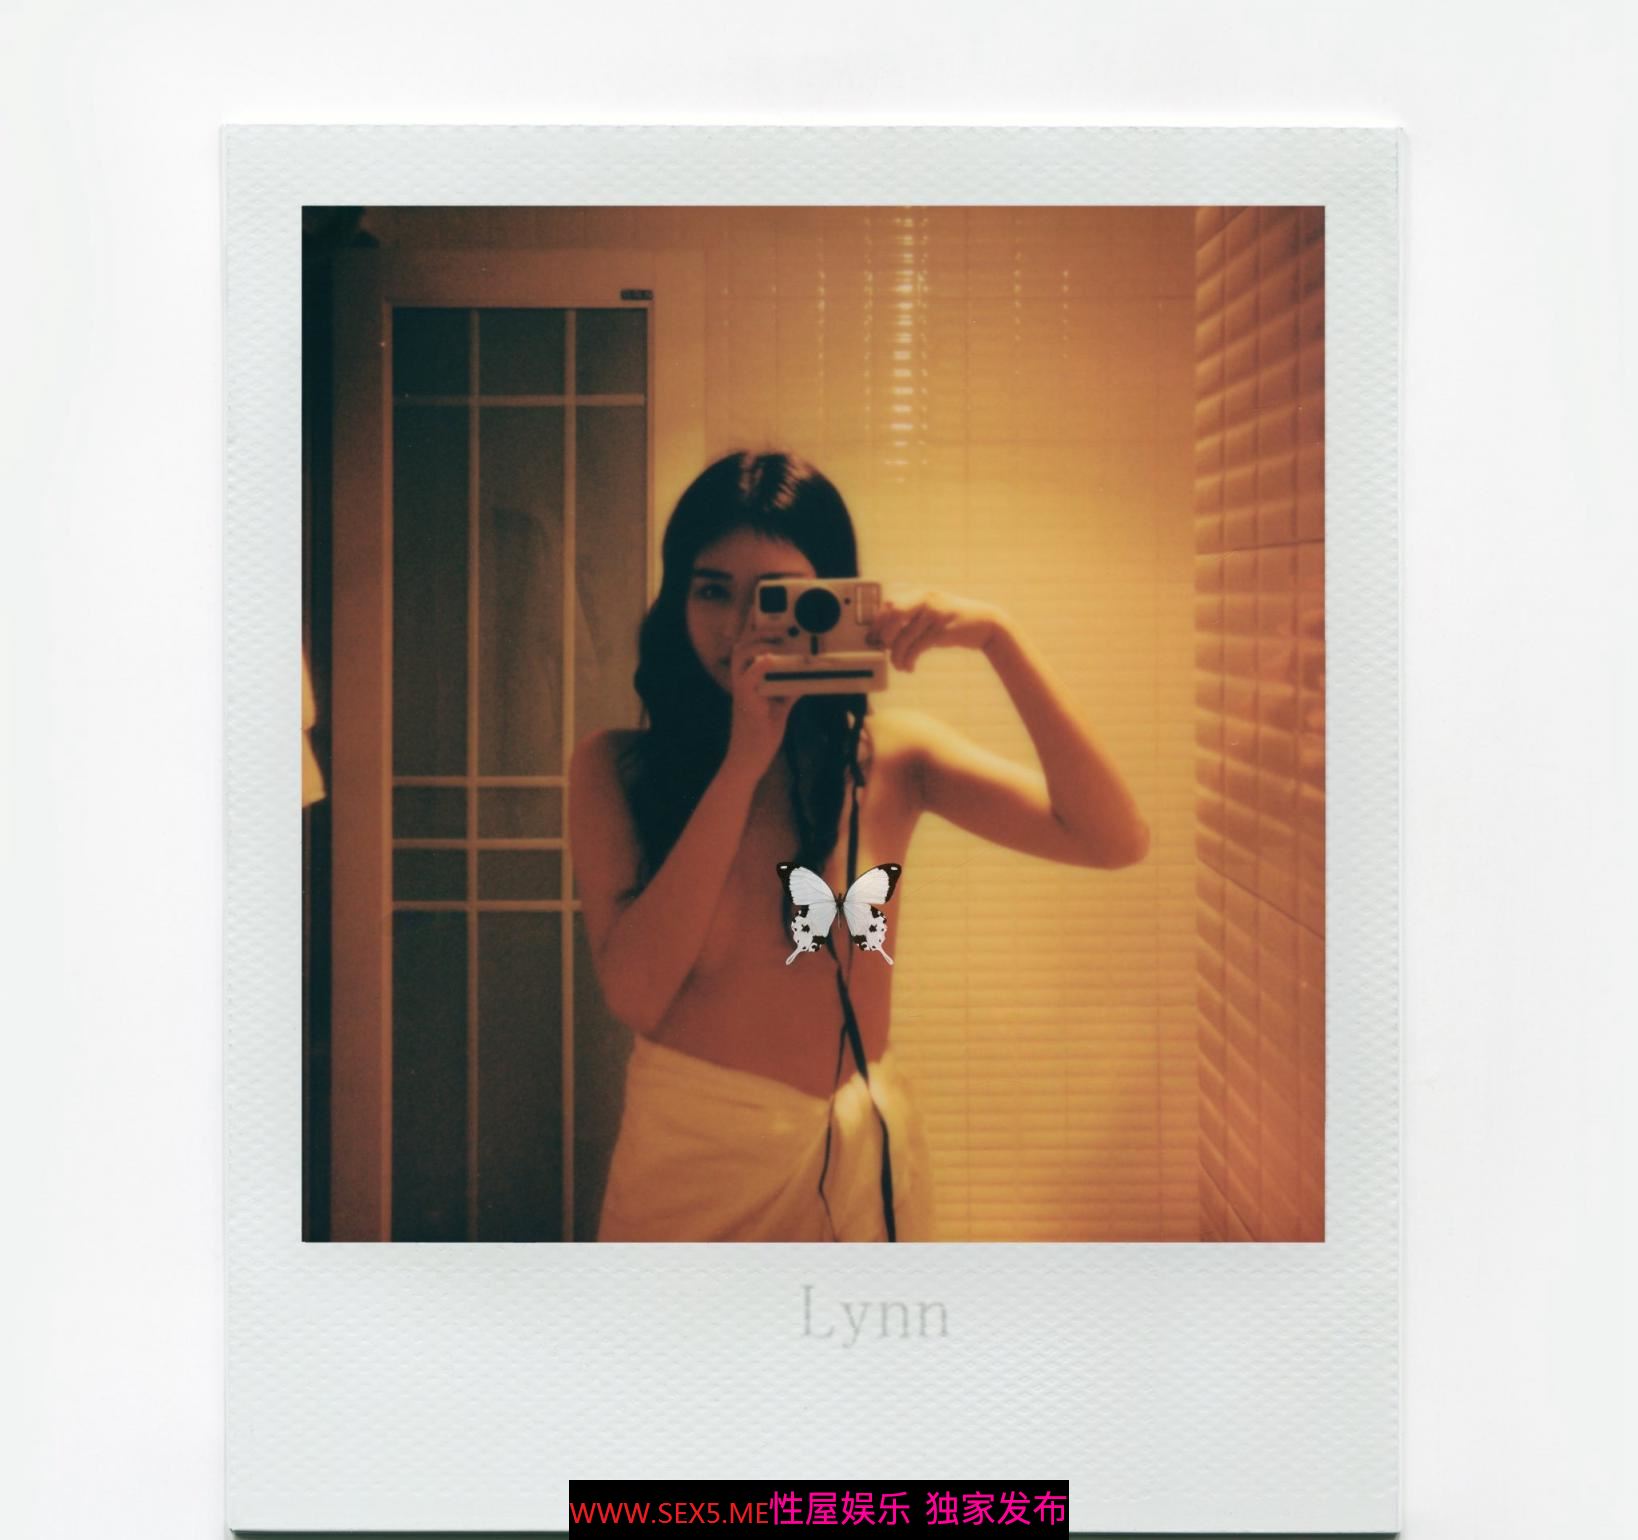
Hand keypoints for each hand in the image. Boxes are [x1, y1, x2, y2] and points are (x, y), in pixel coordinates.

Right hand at [723, 636, 795, 780]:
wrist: (749, 760)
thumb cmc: (761, 734)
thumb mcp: (781, 707)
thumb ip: (790, 689)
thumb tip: (807, 676)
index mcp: (748, 679)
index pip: (750, 647)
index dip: (756, 627)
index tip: (768, 611)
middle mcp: (741, 680)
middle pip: (742, 643)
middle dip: (759, 628)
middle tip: (782, 624)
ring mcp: (742, 690)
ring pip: (742, 655)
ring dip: (760, 642)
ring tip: (779, 636)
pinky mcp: (745, 702)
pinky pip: (749, 679)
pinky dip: (760, 666)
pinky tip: (771, 659)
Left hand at [865, 588, 1007, 672]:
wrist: (988, 625)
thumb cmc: (955, 622)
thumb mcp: (934, 612)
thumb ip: (914, 617)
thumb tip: (886, 635)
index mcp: (922, 594)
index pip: (890, 603)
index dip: (878, 621)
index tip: (873, 637)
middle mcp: (927, 600)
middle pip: (893, 615)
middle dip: (884, 636)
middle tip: (884, 650)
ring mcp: (935, 614)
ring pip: (903, 637)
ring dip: (896, 656)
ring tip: (899, 665)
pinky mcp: (942, 630)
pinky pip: (916, 648)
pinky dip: (908, 660)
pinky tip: (909, 667)